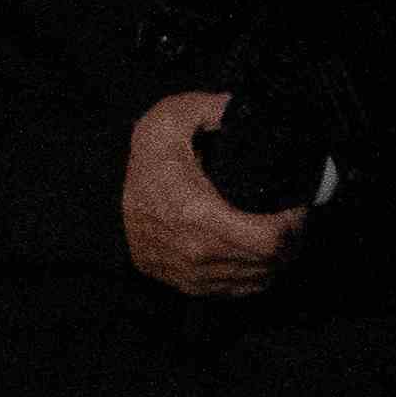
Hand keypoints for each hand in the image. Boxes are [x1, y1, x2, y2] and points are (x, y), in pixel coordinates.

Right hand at [121, 89, 305, 294]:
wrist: (98, 208)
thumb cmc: (141, 167)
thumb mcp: (168, 121)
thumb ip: (211, 107)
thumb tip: (243, 106)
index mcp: (200, 216)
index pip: (271, 239)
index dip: (294, 222)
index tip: (297, 202)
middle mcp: (200, 253)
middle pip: (272, 261)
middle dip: (292, 239)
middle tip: (295, 215)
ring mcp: (195, 275)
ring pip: (259, 278)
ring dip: (277, 258)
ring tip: (281, 232)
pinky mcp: (190, 285)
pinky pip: (239, 289)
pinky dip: (256, 274)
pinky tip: (259, 253)